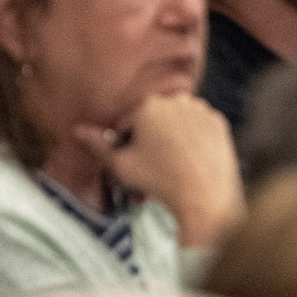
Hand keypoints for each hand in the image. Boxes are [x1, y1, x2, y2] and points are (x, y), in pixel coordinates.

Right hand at [73, 93, 243, 246]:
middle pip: (156, 119)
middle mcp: (177, 100)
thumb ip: (98, 145)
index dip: (127, 142)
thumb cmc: (158, 180)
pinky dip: (193, 140)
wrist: (204, 196)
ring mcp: (202, 110)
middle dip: (150, 139)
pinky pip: (199, 128)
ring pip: (178, 122)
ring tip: (170, 166)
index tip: (132, 159)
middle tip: (151, 165)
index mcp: (149, 105)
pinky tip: (190, 160)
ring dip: (171, 137)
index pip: (130, 120)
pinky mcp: (220, 122)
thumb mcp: (120, 165)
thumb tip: (77, 131)